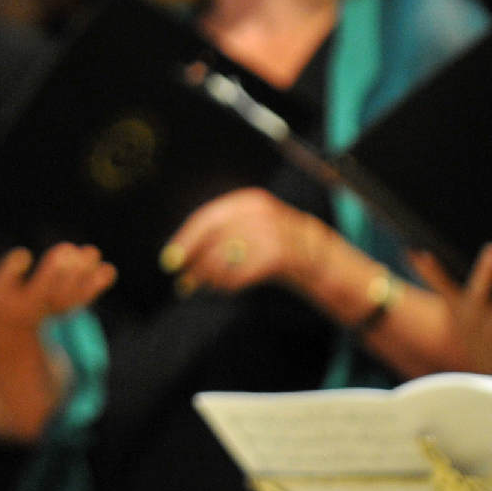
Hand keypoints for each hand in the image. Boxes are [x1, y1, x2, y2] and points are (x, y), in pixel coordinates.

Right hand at [0, 244, 115, 336]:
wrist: (8, 336)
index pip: (0, 284)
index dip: (11, 271)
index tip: (22, 255)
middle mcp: (20, 307)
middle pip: (38, 293)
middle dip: (52, 273)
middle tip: (65, 251)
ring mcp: (45, 311)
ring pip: (63, 298)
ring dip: (80, 279)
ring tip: (93, 256)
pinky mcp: (63, 310)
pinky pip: (80, 301)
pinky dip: (94, 287)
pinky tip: (107, 271)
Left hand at [160, 189, 313, 296]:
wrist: (322, 257)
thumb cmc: (278, 244)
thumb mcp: (253, 226)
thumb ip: (224, 231)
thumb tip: (184, 250)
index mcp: (249, 201)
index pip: (207, 218)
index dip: (185, 240)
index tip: (170, 260)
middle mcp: (259, 212)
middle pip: (212, 239)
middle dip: (193, 262)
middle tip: (182, 281)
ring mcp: (271, 231)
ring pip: (225, 257)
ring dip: (208, 276)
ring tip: (200, 287)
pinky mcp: (279, 254)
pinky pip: (242, 272)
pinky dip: (229, 283)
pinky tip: (224, 289)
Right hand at [411, 243, 491, 381]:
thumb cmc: (473, 342)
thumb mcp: (455, 318)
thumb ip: (438, 285)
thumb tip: (413, 256)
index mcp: (460, 313)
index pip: (441, 287)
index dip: (429, 272)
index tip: (419, 253)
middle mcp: (477, 321)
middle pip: (479, 292)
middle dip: (485, 270)